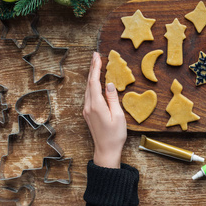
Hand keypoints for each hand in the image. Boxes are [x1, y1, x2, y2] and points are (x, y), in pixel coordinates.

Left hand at [83, 52, 126, 168]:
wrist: (106, 151)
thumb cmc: (115, 135)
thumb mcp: (118, 116)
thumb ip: (113, 98)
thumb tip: (108, 83)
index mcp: (96, 105)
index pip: (94, 82)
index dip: (95, 68)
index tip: (97, 56)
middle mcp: (88, 106)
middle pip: (89, 83)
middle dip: (92, 68)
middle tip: (95, 55)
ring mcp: (87, 110)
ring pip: (88, 89)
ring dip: (91, 76)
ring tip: (96, 65)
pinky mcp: (89, 114)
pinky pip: (89, 95)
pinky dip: (92, 85)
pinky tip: (96, 82)